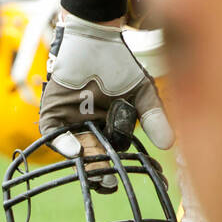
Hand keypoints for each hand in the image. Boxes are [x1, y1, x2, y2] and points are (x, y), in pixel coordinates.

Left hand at [38, 14, 173, 189]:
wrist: (95, 39)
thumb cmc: (119, 65)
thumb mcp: (143, 92)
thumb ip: (154, 117)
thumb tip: (168, 144)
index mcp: (111, 131)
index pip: (114, 157)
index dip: (119, 170)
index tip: (125, 181)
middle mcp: (90, 131)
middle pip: (93, 159)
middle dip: (99, 172)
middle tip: (107, 183)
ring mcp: (70, 124)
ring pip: (74, 151)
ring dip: (83, 163)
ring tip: (93, 172)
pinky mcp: (53, 114)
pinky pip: (53, 135)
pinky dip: (61, 144)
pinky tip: (75, 150)